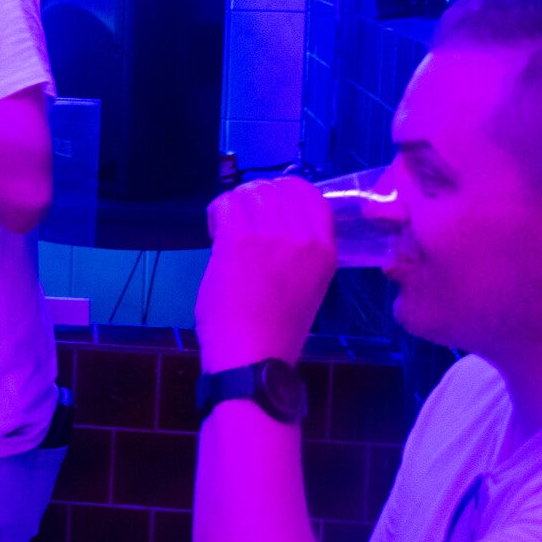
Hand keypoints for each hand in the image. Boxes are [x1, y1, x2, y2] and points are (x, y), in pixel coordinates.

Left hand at [195, 177, 336, 371]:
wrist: (252, 355)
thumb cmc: (278, 326)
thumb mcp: (310, 282)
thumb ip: (303, 247)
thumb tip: (280, 216)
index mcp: (325, 248)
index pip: (310, 192)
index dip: (285, 191)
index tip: (270, 205)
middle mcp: (302, 236)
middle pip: (278, 186)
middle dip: (258, 195)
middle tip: (245, 216)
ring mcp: (269, 234)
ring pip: (250, 191)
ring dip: (236, 203)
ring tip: (230, 227)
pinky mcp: (236, 239)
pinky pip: (225, 204)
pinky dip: (216, 213)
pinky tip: (216, 233)